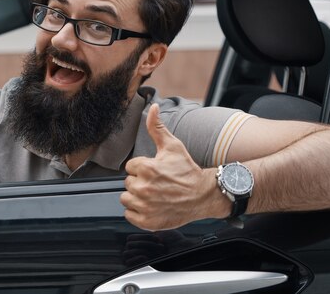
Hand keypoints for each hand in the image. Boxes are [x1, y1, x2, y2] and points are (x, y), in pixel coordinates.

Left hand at [121, 104, 226, 230]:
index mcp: (147, 168)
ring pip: (126, 198)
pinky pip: (129, 215)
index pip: (130, 167)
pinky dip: (138, 212)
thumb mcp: (172, 146)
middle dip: (140, 181)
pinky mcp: (146, 221)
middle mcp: (144, 188)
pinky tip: (152, 206)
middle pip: (128, 183)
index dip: (142, 168)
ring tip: (154, 194)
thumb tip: (153, 107)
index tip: (155, 171)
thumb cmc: (187, 170)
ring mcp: (145, 206)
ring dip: (136, 197)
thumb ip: (157, 127)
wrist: (203, 195)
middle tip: (157, 183)